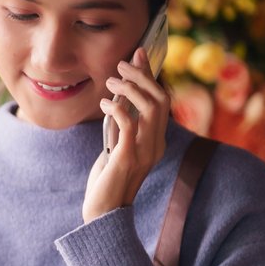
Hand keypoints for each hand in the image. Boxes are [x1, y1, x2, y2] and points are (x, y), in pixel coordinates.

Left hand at [84, 47, 168, 223]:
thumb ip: (122, 127)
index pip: (162, 100)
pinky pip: (129, 124)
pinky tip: (104, 105)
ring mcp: (145, 152)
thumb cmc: (106, 180)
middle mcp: (156, 145)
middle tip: (121, 64)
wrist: (102, 213)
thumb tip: (119, 98)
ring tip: (110, 82)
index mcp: (156, 141)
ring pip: (151, 108)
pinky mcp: (128, 158)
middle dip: (142, 76)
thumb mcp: (117, 147)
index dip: (151, 75)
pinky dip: (117, 109)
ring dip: (130, 89)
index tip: (138, 52)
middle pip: (161, 99)